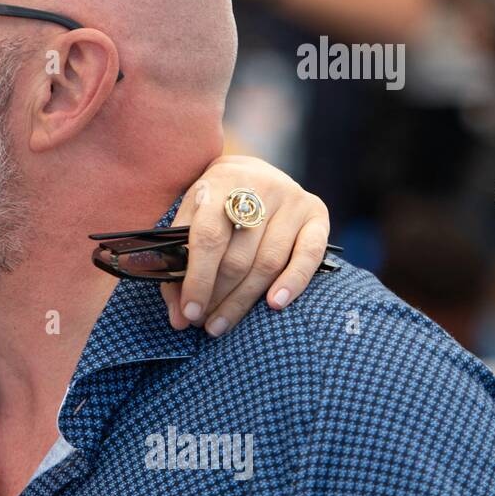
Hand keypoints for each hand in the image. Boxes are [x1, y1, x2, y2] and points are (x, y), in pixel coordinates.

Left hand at [161, 155, 330, 335]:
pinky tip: (274, 305)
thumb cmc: (214, 201)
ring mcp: (292, 198)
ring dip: (243, 300)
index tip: (189, 311)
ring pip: (268, 262)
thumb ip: (178, 262)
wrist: (252, 171)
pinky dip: (293, 282)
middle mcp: (260, 186)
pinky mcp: (317, 212)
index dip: (197, 278)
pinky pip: (309, 255)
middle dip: (217, 296)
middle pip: (238, 256)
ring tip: (221, 324)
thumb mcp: (189, 216)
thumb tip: (178, 316)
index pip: (208, 237)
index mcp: (221, 182)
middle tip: (202, 323)